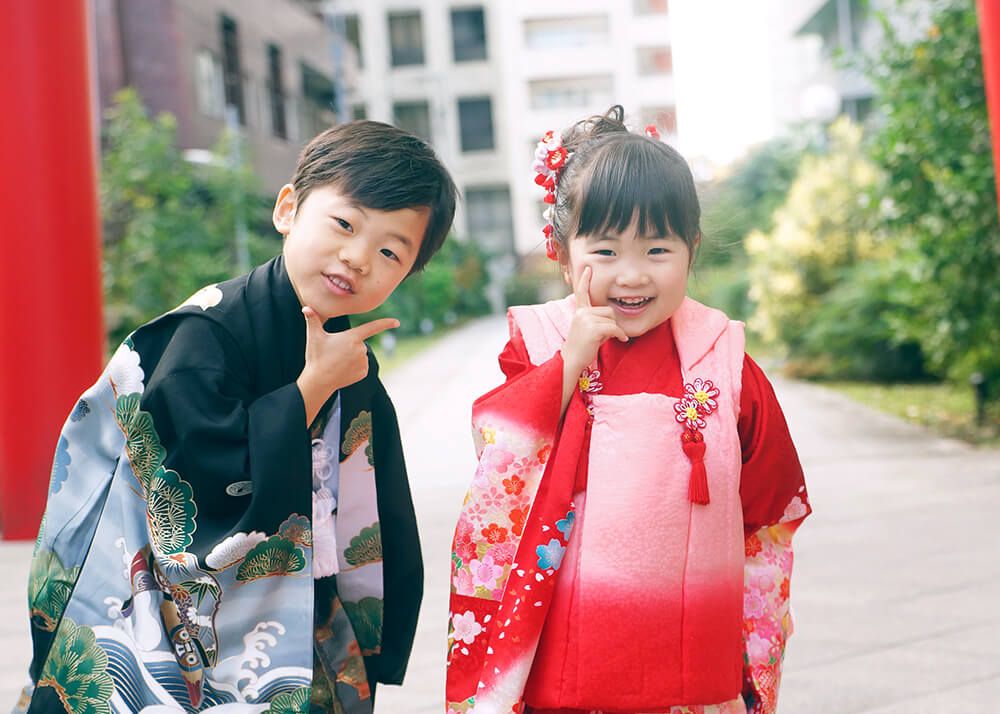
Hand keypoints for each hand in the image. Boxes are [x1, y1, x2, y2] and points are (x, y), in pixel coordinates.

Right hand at [296, 306, 398, 423]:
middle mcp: (361, 349)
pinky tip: (343, 370)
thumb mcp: (314, 336)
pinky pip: (362, 366)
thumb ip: (312, 320)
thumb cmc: (316, 357)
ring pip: (360, 355)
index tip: (396, 322)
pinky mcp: (364, 373)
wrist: (319, 381)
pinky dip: (354, 367)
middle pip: (359, 343)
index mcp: (352, 338)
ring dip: (352, 356)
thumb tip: (306, 307)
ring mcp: (364, 362)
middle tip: (334, 352)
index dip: (385, 323)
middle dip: (349, 345)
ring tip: (337, 362)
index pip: (372, 327)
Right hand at [562, 266, 627, 374]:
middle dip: (611, 323)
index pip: (582, 293)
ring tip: (602, 339)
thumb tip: (612, 317)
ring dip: (613, 331)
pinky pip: (614, 328)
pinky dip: (620, 334)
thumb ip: (595, 319)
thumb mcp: (586, 329)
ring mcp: (586, 319)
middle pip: (609, 311)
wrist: (571, 360)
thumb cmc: (582, 347)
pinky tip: (620, 340)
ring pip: (612, 320)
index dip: (585, 281)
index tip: (588, 268)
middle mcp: (581, 313)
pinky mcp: (592, 328)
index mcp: (579, 312)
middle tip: (602, 335)